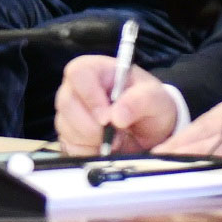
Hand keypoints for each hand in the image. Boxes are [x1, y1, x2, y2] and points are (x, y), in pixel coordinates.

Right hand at [56, 53, 178, 154]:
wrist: (151, 129)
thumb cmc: (150, 104)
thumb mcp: (155, 98)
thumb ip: (141, 101)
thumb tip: (117, 116)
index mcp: (96, 70)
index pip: (78, 73)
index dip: (89, 95)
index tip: (107, 118)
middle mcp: (76, 88)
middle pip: (66, 103)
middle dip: (91, 126)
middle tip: (116, 134)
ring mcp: (69, 112)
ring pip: (66, 128)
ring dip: (93, 140)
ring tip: (116, 139)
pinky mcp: (68, 134)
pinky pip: (70, 146)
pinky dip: (90, 151)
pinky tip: (105, 146)